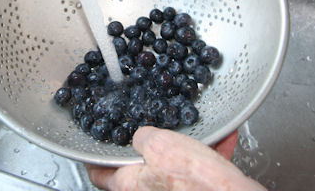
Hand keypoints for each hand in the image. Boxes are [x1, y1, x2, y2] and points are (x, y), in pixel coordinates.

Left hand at [86, 127, 264, 190]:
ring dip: (184, 145)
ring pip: (171, 165)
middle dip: (149, 145)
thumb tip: (140, 135)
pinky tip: (220, 138)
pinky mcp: (194, 189)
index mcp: (130, 184)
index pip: (99, 174)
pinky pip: (196, 169)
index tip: (94, 147)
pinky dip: (206, 152)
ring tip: (195, 129)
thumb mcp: (159, 144)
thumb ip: (142, 137)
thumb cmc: (194, 179)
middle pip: (137, 167)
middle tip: (151, 130)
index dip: (95, 159)